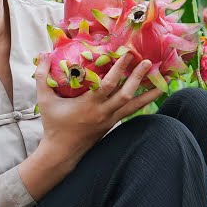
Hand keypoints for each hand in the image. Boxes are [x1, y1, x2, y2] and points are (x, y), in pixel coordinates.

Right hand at [33, 51, 162, 159]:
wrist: (62, 152)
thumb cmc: (53, 125)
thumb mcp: (45, 100)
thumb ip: (43, 77)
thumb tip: (42, 55)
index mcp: (88, 105)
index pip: (108, 85)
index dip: (119, 69)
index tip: (128, 54)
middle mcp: (103, 113)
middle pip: (127, 95)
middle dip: (139, 78)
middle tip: (149, 62)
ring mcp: (109, 120)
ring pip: (134, 106)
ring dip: (149, 93)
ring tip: (163, 81)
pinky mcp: (112, 125)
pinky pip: (130, 112)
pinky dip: (142, 102)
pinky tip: (151, 94)